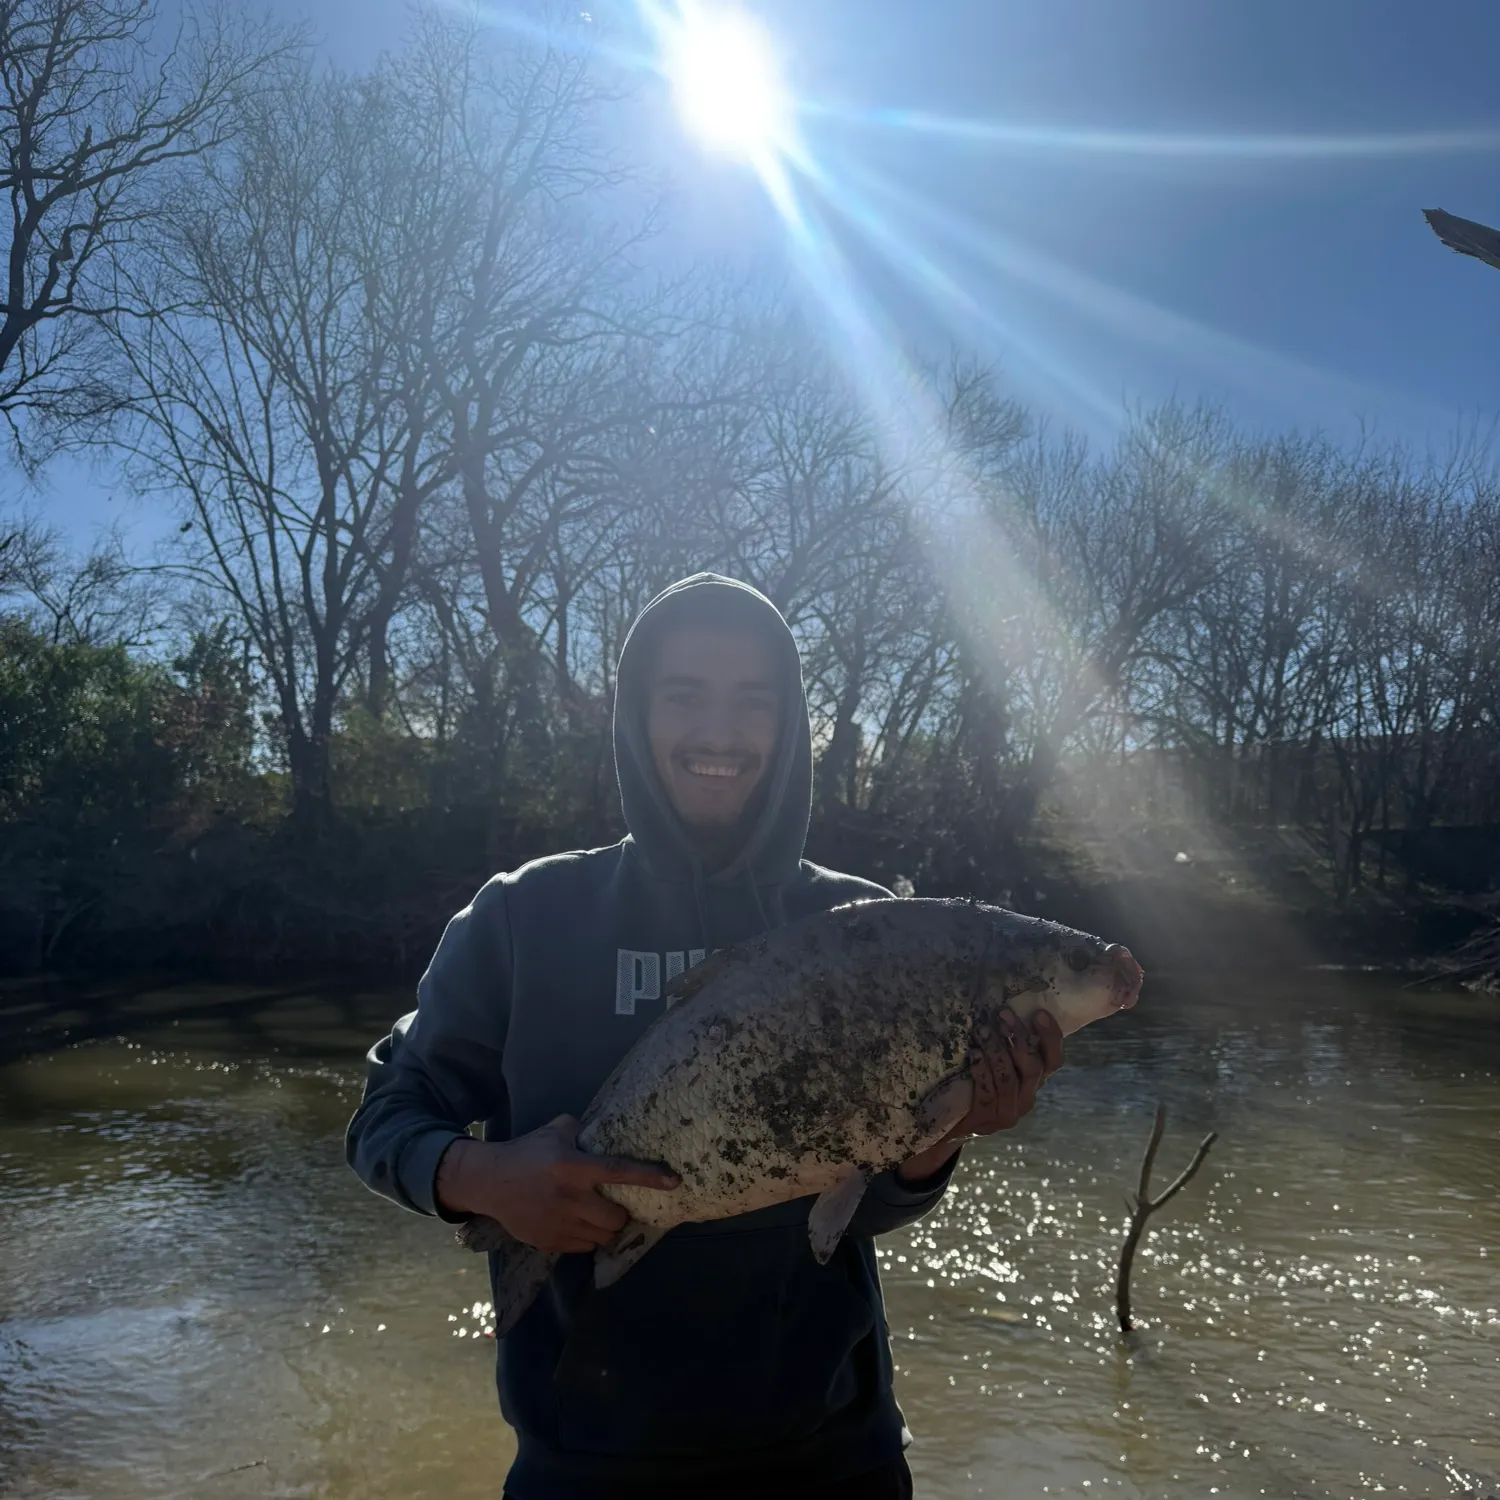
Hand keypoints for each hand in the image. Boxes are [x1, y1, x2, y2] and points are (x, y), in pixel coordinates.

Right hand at [436, 1114, 678, 1253]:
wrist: (489, 1182)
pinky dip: (587, 1239)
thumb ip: (580, 1129)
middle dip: (620, 1213)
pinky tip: (576, 1224)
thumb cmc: (526, 1153)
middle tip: (613, 1204)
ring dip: (605, 1227)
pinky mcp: (550, 1242)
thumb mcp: (553, 1132)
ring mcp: (560, 1224)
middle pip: (616, 1218)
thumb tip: (604, 1130)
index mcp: (572, 1167)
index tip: (674, 1181)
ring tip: (596, 1215)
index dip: (649, 1177)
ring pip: (603, 1237)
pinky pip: (584, 1248)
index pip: (618, 1171)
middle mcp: (570, 1198)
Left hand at [896, 1008, 1063, 1183]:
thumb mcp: (997, 1063)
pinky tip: (974, 1056)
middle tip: (1001, 1015)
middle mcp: (1028, 1097)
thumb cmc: (977, 1083)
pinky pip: (988, 1093)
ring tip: (982, 1031)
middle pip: (1033, 1066)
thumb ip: (1006, 1044)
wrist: (952, 1123)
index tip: (1038, 1013)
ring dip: (996, 1051)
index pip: (1054, 1060)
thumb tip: (1002, 1005)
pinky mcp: (988, 1120)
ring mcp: (1010, 1112)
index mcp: (1035, 1081)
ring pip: (1009, 1078)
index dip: (1050, 1037)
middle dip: (1018, 1038)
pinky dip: (982, 1072)